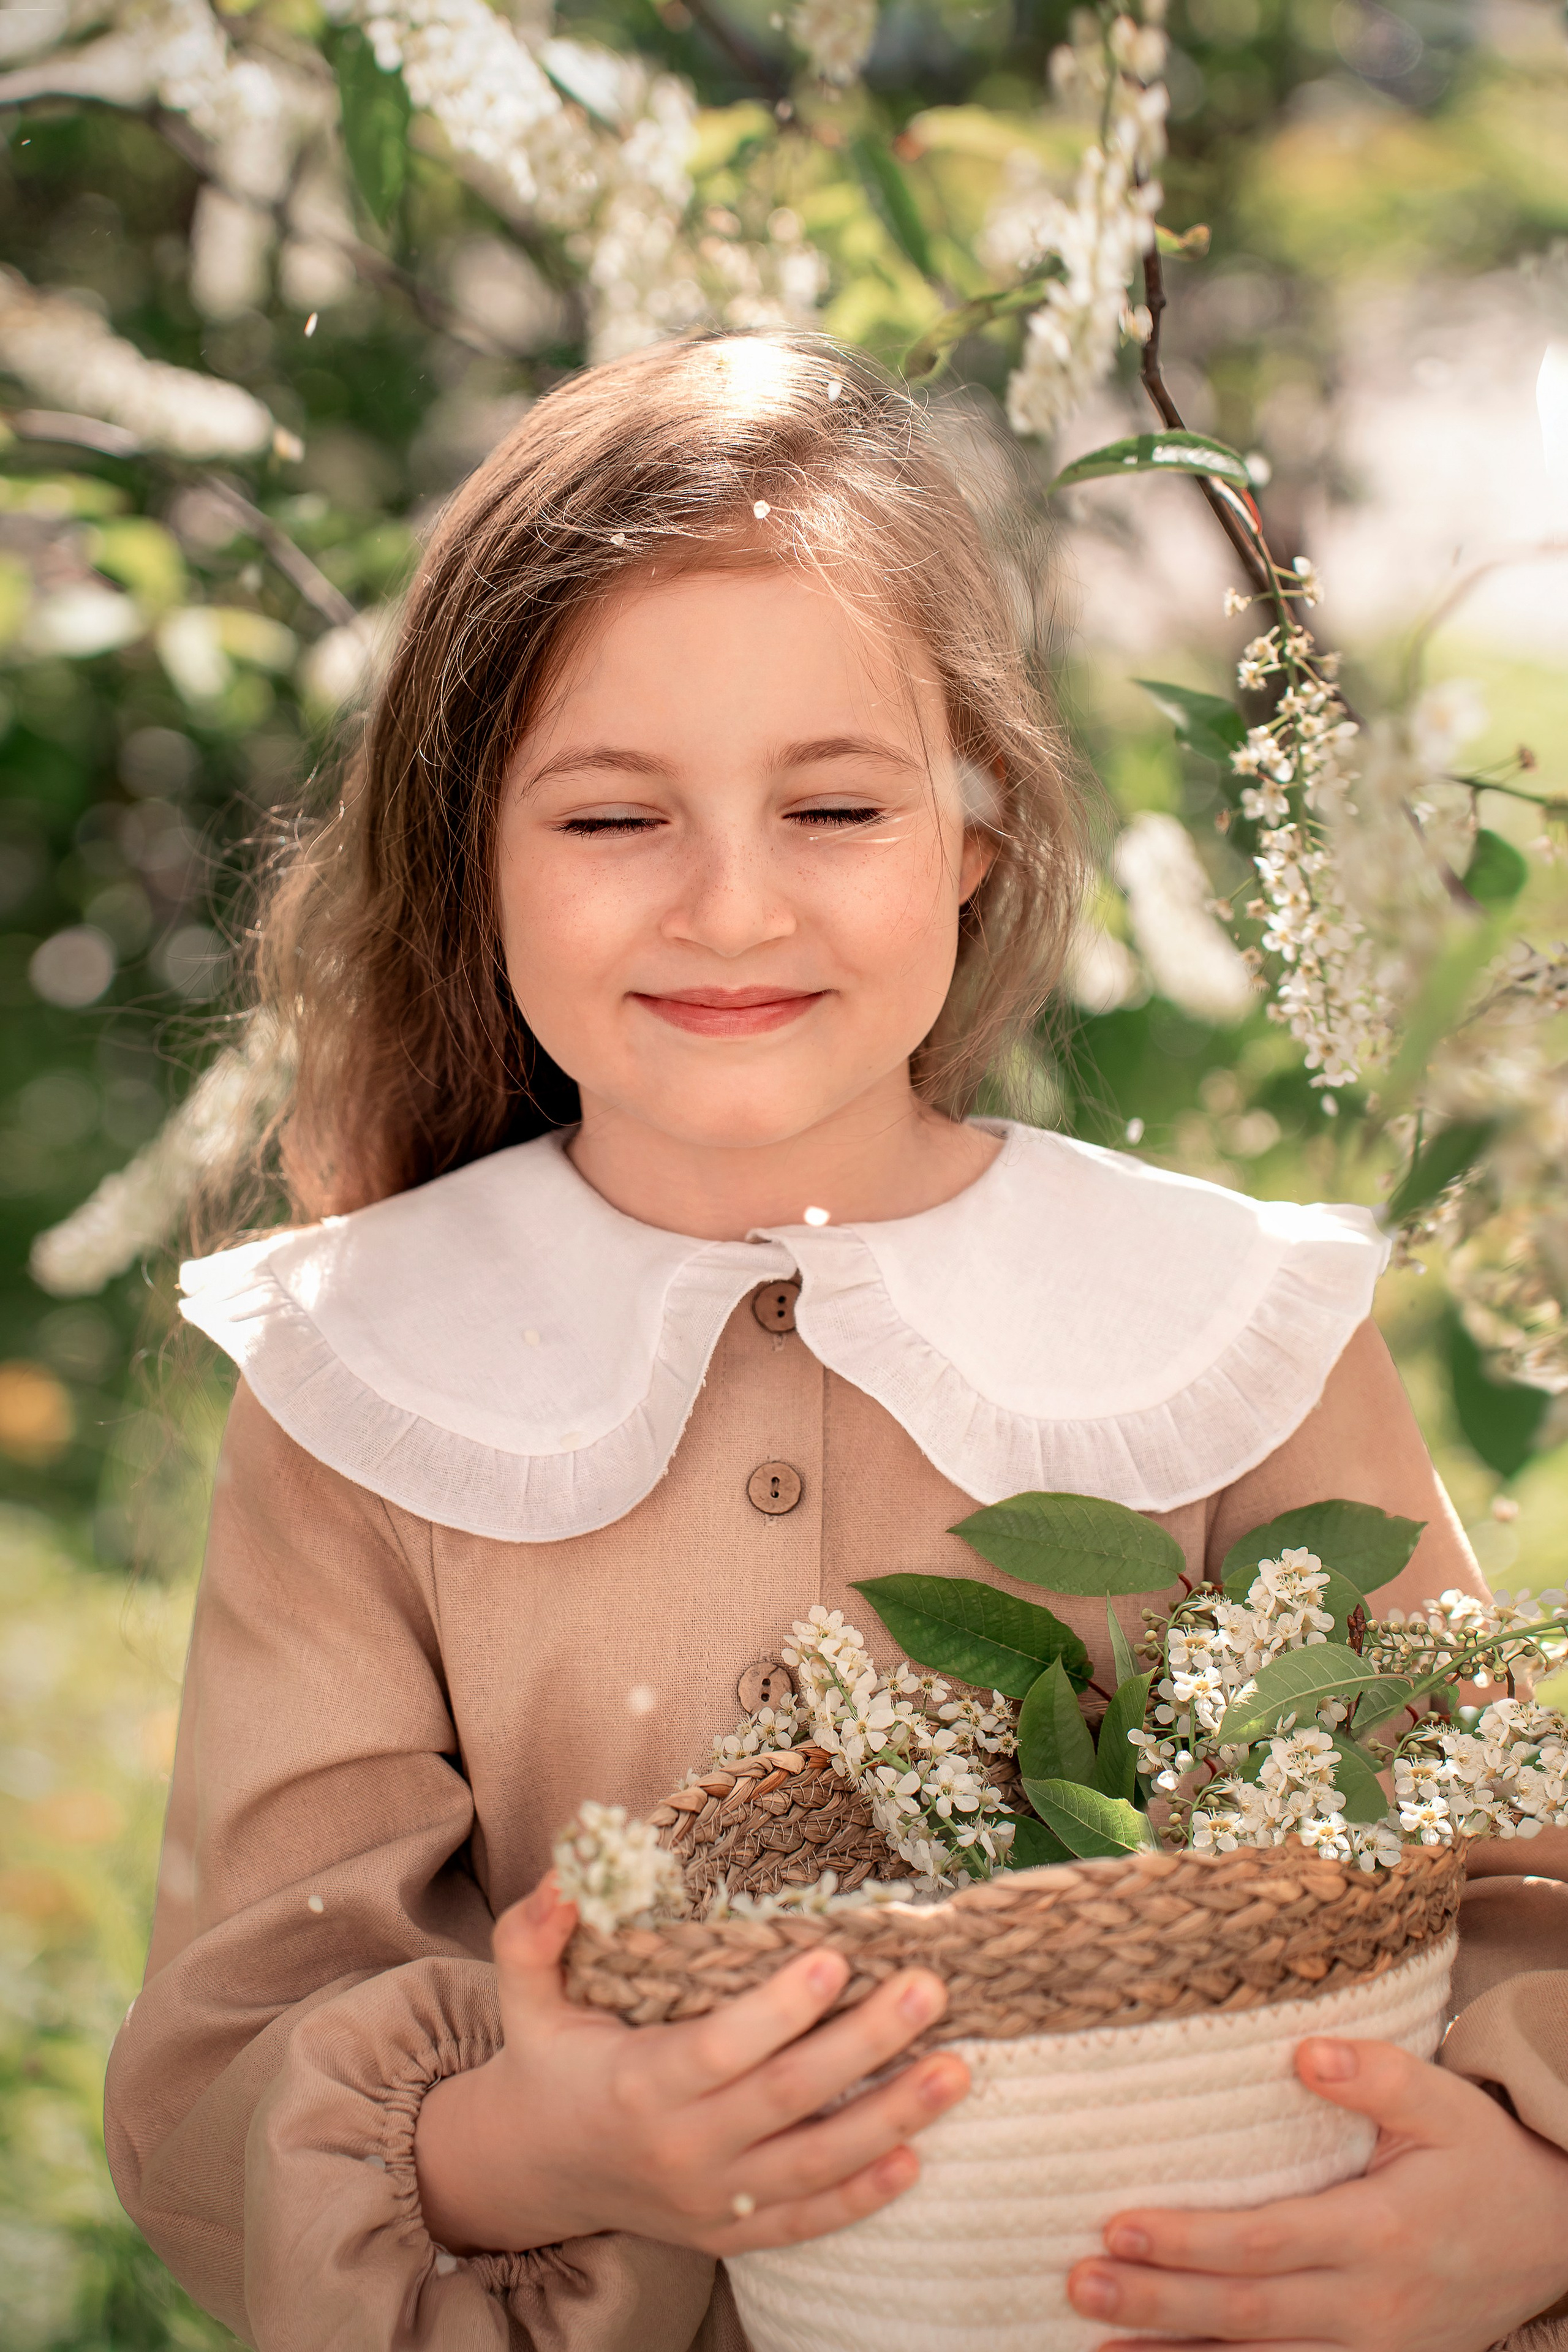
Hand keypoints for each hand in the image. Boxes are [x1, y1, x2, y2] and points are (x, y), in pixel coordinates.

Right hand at [413, 1874, 969, 2256]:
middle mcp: (680, 2149)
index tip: (835, 1960)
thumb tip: (567, 1876)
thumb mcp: (528, 1996)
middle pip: (787, 2099)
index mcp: (636, 2085)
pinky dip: (863, 2196)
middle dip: (865, 2044)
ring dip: (892, 2118)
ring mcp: (710, 2198)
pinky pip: (806, 2220)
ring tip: (956, 2070)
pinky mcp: (730, 2230)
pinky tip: (916, 2158)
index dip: (778, 2011)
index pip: (719, 2049)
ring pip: (815, 2164)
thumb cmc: (548, 2062)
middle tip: (930, 1990)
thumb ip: (534, 1934)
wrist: (534, 2171)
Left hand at [1067, 2034, 1567, 2350]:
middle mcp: (1370, 2307)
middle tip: (1079, 2281)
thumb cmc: (1482, 2158)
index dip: (1192, 2240)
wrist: (1551, 2237)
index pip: (1267, 2241)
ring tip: (1092, 2341)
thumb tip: (1305, 2055)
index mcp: (1380, 2233)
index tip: (1119, 2223)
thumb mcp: (1444, 2104)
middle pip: (1246, 2312)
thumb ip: (1378, 2075)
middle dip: (1156, 2300)